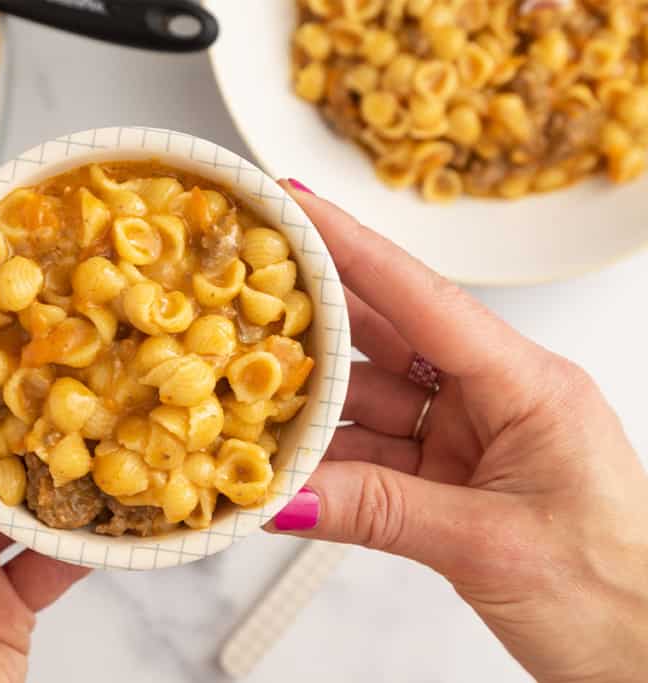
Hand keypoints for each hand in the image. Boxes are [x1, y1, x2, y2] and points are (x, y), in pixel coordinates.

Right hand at [268, 182, 647, 682]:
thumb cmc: (618, 600)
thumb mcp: (490, 547)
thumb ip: (378, 513)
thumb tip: (285, 495)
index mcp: (529, 386)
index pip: (424, 298)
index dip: (352, 244)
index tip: (295, 201)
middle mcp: (498, 399)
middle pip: (387, 338)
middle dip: (314, 315)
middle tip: (244, 289)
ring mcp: (472, 440)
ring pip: (371, 402)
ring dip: (311, 406)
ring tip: (245, 399)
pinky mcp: (452, 481)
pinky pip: (374, 455)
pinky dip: (328, 462)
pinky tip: (285, 465)